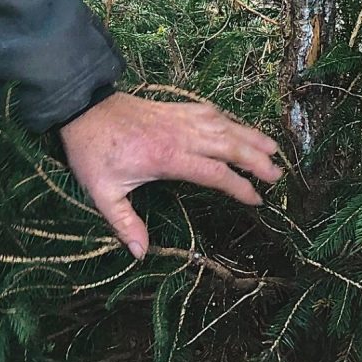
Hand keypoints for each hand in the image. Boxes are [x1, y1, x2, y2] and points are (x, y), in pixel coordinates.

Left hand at [59, 91, 282, 259]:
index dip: (238, 187)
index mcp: (167, 157)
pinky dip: (229, 119)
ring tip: (274, 149)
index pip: (214, 173)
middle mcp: (180, 135)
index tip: (256, 200)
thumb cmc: (93, 152)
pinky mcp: (174, 108)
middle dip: (256, 160)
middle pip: (229, 146)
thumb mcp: (103, 192)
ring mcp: (179, 118)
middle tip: (278, 176)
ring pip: (224, 125)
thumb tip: (141, 253)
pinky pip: (209, 111)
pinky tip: (238, 126)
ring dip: (250, 136)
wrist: (82, 109)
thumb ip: (124, 223)